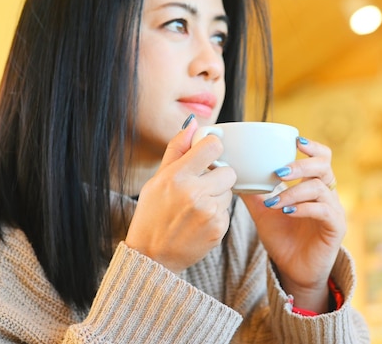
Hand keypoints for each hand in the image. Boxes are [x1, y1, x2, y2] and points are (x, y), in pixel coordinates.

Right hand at [125, 119, 235, 272]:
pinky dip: (217, 215)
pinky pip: (227, 211)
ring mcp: (208, 211)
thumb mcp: (157, 180)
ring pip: (229, 192)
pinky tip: (198, 222)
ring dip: (217, 197)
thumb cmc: (152, 215)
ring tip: (196, 208)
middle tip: (200, 188)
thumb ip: (177, 150)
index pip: (213, 147)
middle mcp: (194, 192)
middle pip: (228, 170)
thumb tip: (194, 124)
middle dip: (218, 177)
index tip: (208, 155)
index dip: (213, 149)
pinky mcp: (218, 228)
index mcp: (177, 176)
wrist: (152, 257)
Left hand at [240, 137, 345, 312]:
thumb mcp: (264, 212)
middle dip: (300, 165)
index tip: (295, 140)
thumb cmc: (283, 239)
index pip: (321, 157)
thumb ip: (254, 193)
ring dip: (293, 191)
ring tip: (275, 202)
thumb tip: (234, 173)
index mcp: (313, 185)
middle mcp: (327, 194)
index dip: (312, 146)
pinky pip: (323, 210)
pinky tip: (287, 212)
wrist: (294, 271)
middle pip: (324, 166)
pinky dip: (303, 208)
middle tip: (278, 172)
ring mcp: (334, 210)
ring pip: (320, 188)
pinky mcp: (336, 227)